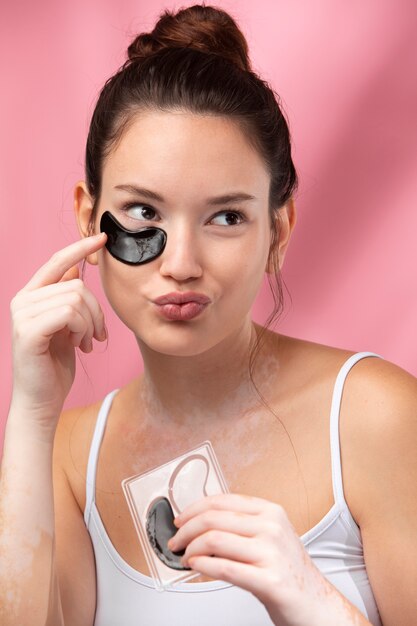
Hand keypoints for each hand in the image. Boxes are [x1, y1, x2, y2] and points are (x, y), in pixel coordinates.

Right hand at [9, 232, 107, 430]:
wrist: (42, 400)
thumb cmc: (55, 366)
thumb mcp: (66, 326)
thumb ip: (66, 298)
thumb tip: (76, 268)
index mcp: (31, 296)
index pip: (57, 262)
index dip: (80, 248)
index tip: (102, 238)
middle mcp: (23, 300)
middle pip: (77, 285)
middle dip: (96, 311)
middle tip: (96, 335)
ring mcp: (23, 314)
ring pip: (76, 298)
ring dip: (90, 323)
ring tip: (86, 343)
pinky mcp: (29, 329)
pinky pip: (70, 313)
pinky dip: (82, 329)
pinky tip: (79, 346)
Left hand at [167, 493, 329, 625]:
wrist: (316, 604)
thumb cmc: (289, 571)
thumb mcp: (270, 536)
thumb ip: (241, 526)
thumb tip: (200, 524)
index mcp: (270, 511)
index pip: (221, 501)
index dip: (194, 508)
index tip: (180, 519)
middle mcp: (272, 527)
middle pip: (213, 518)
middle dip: (186, 530)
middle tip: (176, 541)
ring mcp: (272, 553)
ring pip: (214, 540)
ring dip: (191, 549)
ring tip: (185, 558)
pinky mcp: (270, 580)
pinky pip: (225, 568)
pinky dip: (203, 566)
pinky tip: (195, 566)